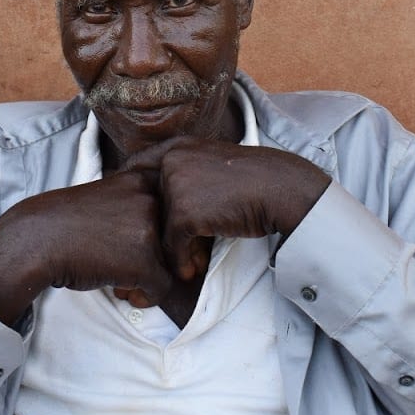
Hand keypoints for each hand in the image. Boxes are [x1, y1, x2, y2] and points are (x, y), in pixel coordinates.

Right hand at [0, 170, 170, 323]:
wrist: (34, 241)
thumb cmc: (67, 224)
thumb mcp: (107, 197)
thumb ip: (138, 206)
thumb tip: (172, 238)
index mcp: (142, 179)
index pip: (174, 210)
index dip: (160, 233)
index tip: (134, 243)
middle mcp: (151, 199)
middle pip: (176, 237)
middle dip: (156, 256)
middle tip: (125, 265)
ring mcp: (149, 229)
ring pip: (172, 263)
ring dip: (150, 276)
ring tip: (122, 279)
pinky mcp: (143, 261)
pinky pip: (162, 287)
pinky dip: (147, 296)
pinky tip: (123, 293)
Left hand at [128, 137, 330, 280]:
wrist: (279, 188)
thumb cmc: (254, 179)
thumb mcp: (214, 162)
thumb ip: (187, 173)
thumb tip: (162, 200)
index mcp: (178, 146)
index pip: (138, 167)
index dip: (135, 193)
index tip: (135, 213)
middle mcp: (171, 161)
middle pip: (148, 203)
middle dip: (155, 228)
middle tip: (165, 249)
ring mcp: (176, 186)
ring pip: (160, 227)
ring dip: (173, 248)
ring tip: (188, 262)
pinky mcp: (184, 213)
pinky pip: (173, 245)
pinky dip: (182, 260)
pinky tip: (192, 269)